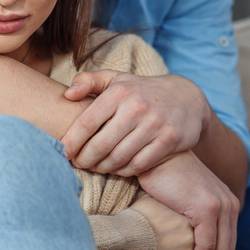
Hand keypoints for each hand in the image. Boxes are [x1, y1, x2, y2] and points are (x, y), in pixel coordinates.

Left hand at [63, 71, 209, 175]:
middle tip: (78, 164)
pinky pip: (139, 164)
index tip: (63, 152)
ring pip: (119, 157)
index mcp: (119, 92)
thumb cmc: (141, 91)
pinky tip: (116, 169)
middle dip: (84, 159)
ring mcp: (154, 124)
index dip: (71, 142)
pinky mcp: (169, 140)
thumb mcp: (116, 79)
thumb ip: (89, 81)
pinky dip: (124, 170)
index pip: (87, 122)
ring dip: (102, 167)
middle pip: (101, 144)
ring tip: (94, 167)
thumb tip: (67, 95)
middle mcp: (136, 107)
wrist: (187, 97)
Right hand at [136, 151, 238, 249]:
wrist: (157, 152)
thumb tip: (186, 240)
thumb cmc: (164, 175)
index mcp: (228, 202)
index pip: (228, 242)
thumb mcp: (187, 196)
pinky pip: (207, 246)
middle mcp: (230, 204)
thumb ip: (193, 213)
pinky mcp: (206, 208)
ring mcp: (220, 205)